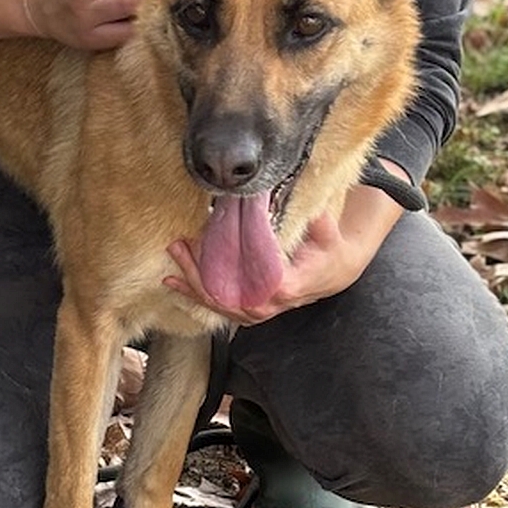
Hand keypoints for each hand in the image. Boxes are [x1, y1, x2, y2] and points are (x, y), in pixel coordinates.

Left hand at [165, 163, 411, 324]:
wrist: (335, 270)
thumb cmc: (330, 249)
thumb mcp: (328, 232)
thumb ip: (316, 220)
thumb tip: (298, 196)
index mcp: (284, 287)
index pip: (247, 282)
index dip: (223, 267)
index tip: (206, 245)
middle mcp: (268, 304)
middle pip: (225, 296)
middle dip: (198, 273)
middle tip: (179, 247)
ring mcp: (258, 311)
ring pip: (218, 304)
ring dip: (191, 285)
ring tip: (172, 263)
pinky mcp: (250, 310)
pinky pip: (219, 306)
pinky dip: (195, 295)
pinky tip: (175, 282)